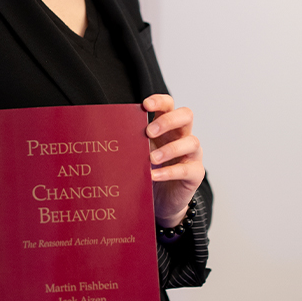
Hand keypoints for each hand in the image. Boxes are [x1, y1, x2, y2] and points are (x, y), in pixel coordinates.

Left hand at [143, 94, 204, 226]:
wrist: (162, 199)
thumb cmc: (151, 169)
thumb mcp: (140, 152)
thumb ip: (132, 140)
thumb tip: (106, 132)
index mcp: (168, 126)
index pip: (169, 104)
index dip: (160, 101)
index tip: (145, 105)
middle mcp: (183, 135)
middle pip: (186, 115)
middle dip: (168, 121)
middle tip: (149, 132)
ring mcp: (192, 154)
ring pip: (192, 142)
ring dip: (170, 149)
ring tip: (152, 158)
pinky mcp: (196, 173)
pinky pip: (188, 169)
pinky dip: (170, 172)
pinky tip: (154, 176)